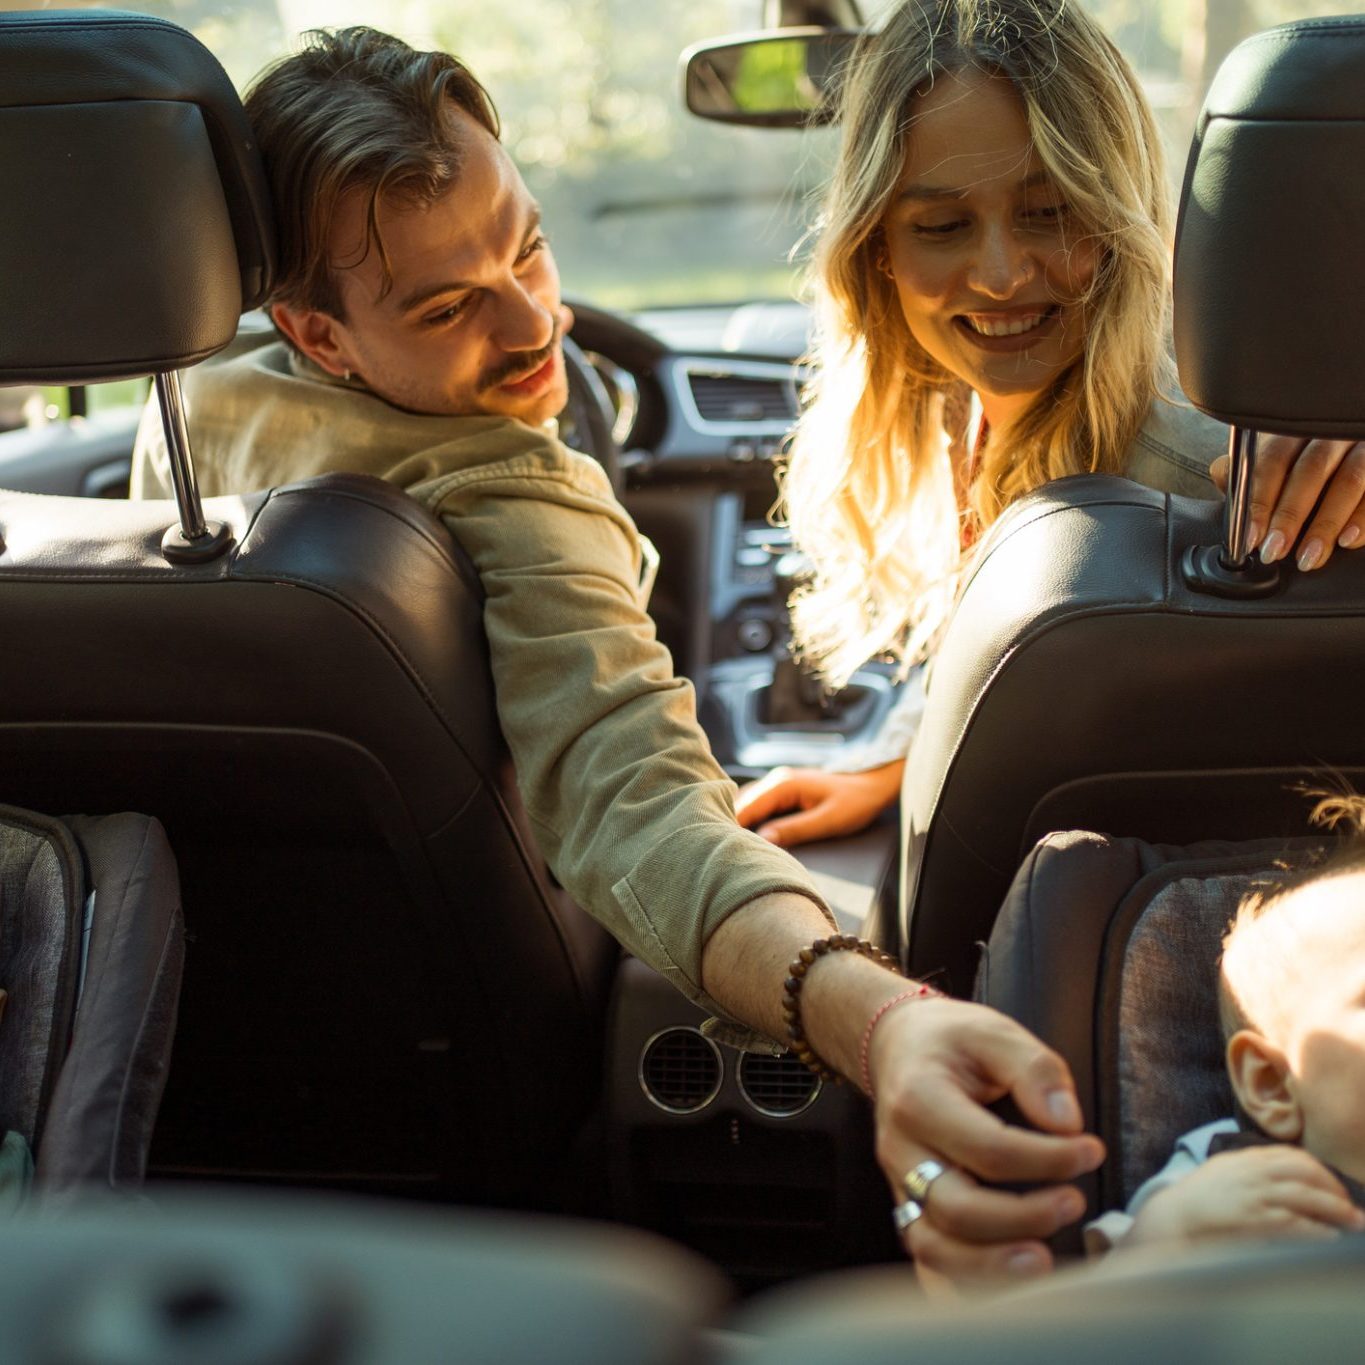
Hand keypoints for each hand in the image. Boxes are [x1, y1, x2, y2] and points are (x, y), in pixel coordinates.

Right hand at [734, 760, 903, 847]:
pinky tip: (744, 835)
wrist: (871, 786)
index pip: (746, 807)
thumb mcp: (828, 821)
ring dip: (737, 821)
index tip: (719, 847)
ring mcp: (778, 783)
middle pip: (740, 803)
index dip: (730, 826)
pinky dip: (748, 818)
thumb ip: (795, 830)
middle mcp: (776, 780)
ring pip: (746, 803)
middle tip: (718, 850)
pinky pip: (757, 804)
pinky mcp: (782, 791)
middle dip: (729, 824)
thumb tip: (763, 840)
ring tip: (727, 845)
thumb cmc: (854, 804)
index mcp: (784, 785)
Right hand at [866, 995, 1103, 1294]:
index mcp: (920, 1099)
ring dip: (991, 1265)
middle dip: (1023, 1218)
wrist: (898, 1046)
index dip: (1047, 1159)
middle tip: (1074, 1202)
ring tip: (1043, 1261)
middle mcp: (902, 1149)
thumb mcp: (994, 1031)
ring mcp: (900, 1184)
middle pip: (956, 1209)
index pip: (987, 1149)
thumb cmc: (950, 1040)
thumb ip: (1035, 1070)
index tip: (1090, 1150)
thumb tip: (1068, 1122)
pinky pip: (926, 1259)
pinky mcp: (909, 1205)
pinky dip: (960, 1283)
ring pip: (934, 1247)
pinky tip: (1002, 1286)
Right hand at [1128, 1145, 1364, 1246]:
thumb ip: (1252, 1167)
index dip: (1319, 1170)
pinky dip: (1315, 1230)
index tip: (1334, 1185)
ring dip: (1334, 1209)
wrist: (1174, 1215)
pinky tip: (1329, 1236)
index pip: (1292, 1155)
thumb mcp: (1225, 1170)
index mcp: (1246, 1157)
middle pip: (1304, 1171)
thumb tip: (1285, 1174)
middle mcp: (1252, 1171)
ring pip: (1304, 1195)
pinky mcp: (1252, 1219)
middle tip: (1351, 1207)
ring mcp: (1252, 1194)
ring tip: (1353, 1221)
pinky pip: (1293, 1222)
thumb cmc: (1201, 1197)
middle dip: (1333, 1188)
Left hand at [1210, 435, 1364, 571]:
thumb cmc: (1303, 461)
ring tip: (1308, 557)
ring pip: (1349, 481)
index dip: (1260, 501)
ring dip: (1325, 524)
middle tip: (1275, 551)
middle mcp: (1333, 433)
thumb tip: (1222, 475)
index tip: (1252, 537)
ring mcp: (1363, 446)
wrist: (1347, 455)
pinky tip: (1347, 541)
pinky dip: (1363, 519)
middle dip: (1290, 516)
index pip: (1273, 460)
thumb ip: (1248, 469)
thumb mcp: (1274, 458)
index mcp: (1297, 430)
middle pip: (1311, 471)